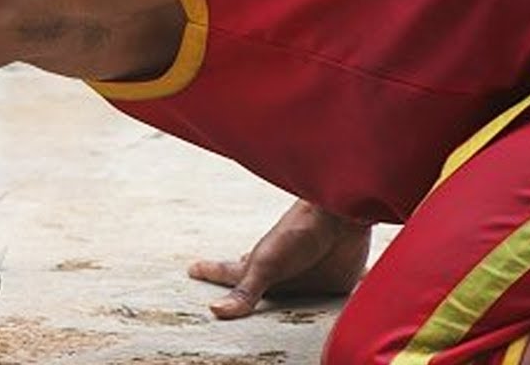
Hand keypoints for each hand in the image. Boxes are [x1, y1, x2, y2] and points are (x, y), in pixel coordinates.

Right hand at [187, 199, 370, 318]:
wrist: (339, 218)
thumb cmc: (296, 234)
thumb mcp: (266, 265)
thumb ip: (246, 291)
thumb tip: (214, 310)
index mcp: (258, 268)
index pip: (227, 273)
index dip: (210, 272)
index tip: (190, 268)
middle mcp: (279, 276)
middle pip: (258, 288)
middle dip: (244, 290)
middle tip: (229, 293)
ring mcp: (305, 281)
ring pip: (292, 297)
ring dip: (285, 302)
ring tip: (277, 306)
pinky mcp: (332, 287)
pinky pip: (327, 300)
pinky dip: (329, 304)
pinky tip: (333, 305)